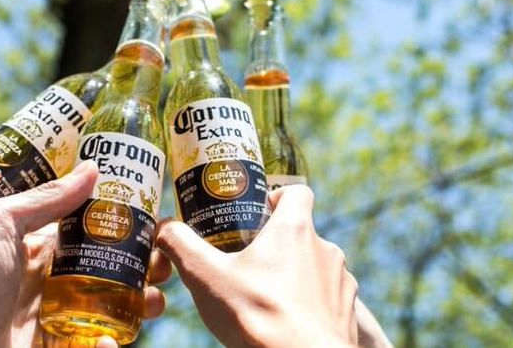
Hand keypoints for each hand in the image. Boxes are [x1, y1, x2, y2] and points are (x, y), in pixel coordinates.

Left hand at [0, 161, 169, 347]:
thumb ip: (45, 198)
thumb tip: (93, 168)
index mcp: (42, 250)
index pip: (94, 233)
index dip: (127, 229)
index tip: (155, 226)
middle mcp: (54, 281)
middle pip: (112, 270)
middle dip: (144, 267)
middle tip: (164, 267)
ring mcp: (58, 316)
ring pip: (113, 307)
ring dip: (141, 303)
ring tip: (155, 300)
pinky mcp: (59, 346)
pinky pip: (96, 343)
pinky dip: (113, 341)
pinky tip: (115, 337)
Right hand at [156, 185, 358, 346]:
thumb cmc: (258, 316)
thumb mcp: (206, 277)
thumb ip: (182, 245)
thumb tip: (165, 228)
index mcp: (294, 229)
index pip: (296, 192)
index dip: (276, 197)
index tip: (257, 213)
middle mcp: (324, 248)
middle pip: (301, 232)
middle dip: (276, 245)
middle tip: (248, 264)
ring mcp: (341, 280)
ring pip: (314, 266)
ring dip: (294, 275)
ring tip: (266, 297)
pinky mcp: (347, 311)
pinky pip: (327, 298)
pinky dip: (309, 304)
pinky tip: (287, 321)